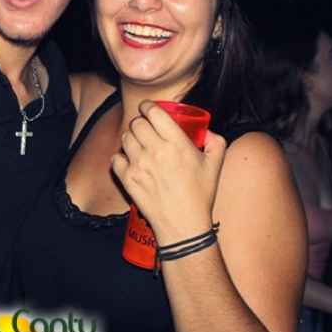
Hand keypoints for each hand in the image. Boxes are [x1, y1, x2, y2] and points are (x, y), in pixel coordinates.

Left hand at [111, 100, 226, 242]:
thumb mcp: (216, 165)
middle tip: (146, 129)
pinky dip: (121, 158)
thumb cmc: (200, 195)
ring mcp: (139, 165)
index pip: (154, 112)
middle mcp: (156, 151)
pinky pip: (116, 158)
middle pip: (137, 123)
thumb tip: (207, 131)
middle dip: (141, 122)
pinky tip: (130, 161)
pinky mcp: (128, 179)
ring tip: (139, 145)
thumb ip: (216, 142)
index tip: (148, 108)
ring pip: (125, 138)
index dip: (148, 106)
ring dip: (131, 138)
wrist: (183, 225)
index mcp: (177, 143)